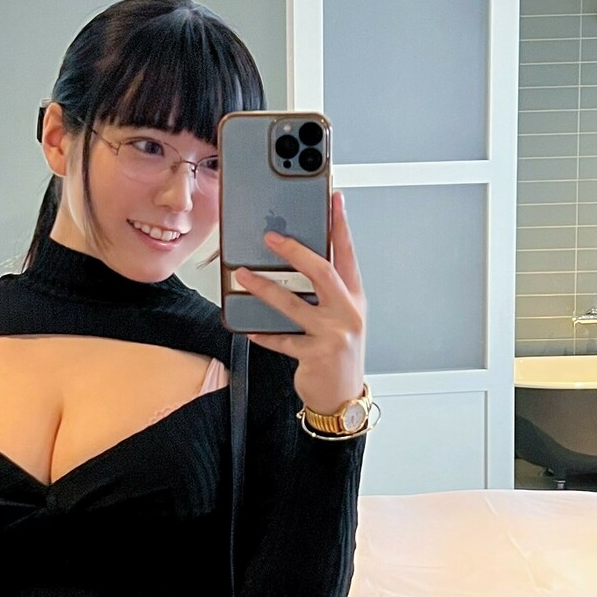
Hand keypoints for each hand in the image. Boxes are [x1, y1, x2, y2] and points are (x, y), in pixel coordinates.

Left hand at [229, 190, 365, 414]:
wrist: (343, 397)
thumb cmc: (339, 353)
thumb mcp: (341, 317)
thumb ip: (326, 292)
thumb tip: (295, 262)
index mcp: (354, 298)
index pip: (348, 254)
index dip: (341, 225)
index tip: (334, 200)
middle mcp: (347, 312)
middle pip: (322, 272)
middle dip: (295, 251)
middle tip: (271, 237)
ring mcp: (333, 334)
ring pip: (293, 304)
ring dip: (264, 288)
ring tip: (243, 275)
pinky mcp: (315, 355)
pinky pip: (282, 339)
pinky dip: (263, 333)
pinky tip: (248, 328)